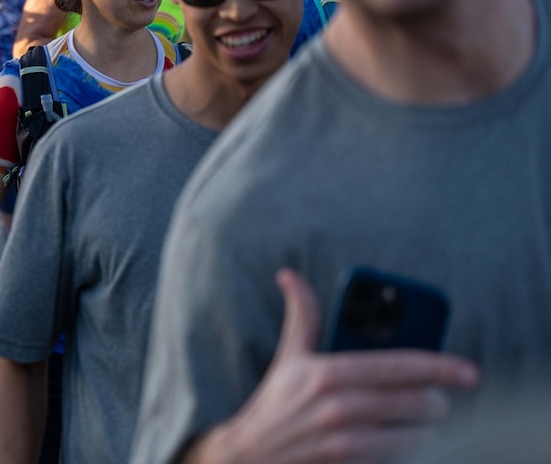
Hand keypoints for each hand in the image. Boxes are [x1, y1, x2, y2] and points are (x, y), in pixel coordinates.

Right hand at [190, 270, 476, 463]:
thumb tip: (289, 275)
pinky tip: (409, 441)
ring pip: (415, 433)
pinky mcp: (349, 462)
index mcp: (327, 370)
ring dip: (427, 429)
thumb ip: (302, 316)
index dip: (440, 366)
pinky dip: (411, 448)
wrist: (251, 455)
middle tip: (438, 400)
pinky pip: (400, 455)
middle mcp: (338, 404)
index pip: (399, 365)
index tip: (468, 371)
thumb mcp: (288, 357)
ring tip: (424, 422)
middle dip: (436, 401)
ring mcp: (345, 438)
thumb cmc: (277, 403)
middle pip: (415, 401)